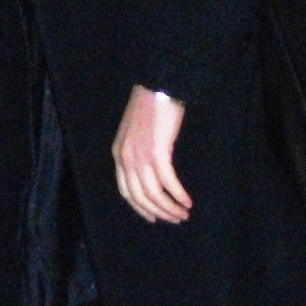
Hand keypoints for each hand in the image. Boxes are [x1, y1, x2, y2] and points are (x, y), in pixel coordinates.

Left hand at [113, 85, 190, 223]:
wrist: (158, 86)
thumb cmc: (150, 106)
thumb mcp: (135, 132)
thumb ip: (137, 151)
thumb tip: (150, 172)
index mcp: (118, 154)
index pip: (126, 192)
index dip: (140, 208)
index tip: (154, 218)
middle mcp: (125, 159)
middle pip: (140, 197)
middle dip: (159, 212)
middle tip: (176, 219)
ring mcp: (140, 156)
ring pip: (154, 194)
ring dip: (170, 208)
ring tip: (184, 213)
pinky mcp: (157, 152)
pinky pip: (167, 181)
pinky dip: (178, 194)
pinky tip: (187, 201)